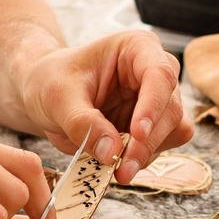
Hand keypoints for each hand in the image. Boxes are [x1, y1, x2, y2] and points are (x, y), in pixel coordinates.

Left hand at [19, 30, 191, 183]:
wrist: (44, 95)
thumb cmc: (52, 81)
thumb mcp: (58, 97)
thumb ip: (82, 122)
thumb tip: (111, 152)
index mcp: (137, 48)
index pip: (159, 74)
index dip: (152, 105)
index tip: (137, 134)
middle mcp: (156, 72)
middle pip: (170, 108)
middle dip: (148, 142)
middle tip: (122, 169)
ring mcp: (158, 100)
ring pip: (174, 130)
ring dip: (148, 153)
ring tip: (117, 170)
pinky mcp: (154, 125)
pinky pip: (162, 146)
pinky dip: (142, 159)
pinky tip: (118, 164)